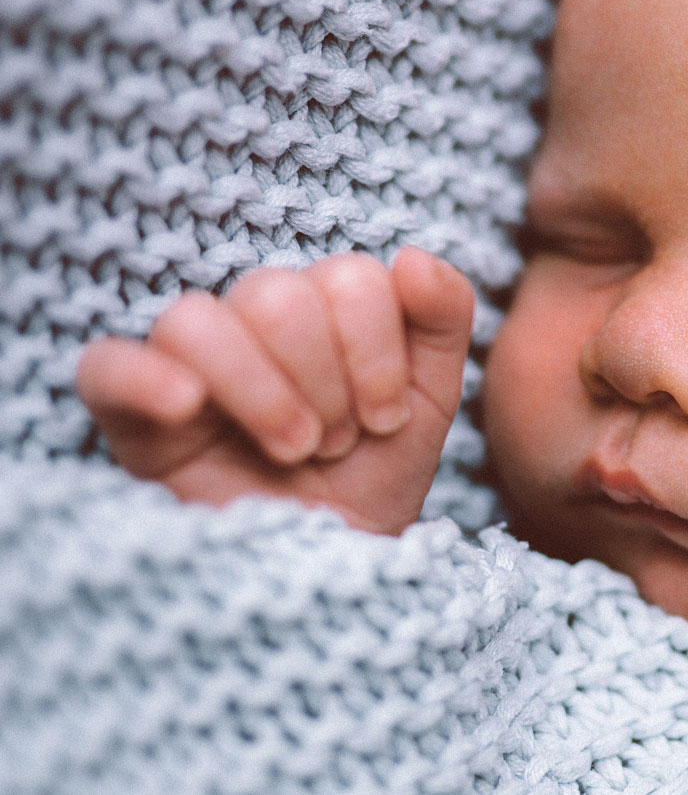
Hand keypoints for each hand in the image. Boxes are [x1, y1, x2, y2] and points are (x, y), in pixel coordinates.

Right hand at [76, 248, 475, 534]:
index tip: (384, 420)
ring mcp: (184, 367)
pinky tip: (189, 408)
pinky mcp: (130, 420)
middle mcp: (248, 325)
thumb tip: (414, 257)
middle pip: (276, 294)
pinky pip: (106, 367)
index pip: (347, 277)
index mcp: (318, 311)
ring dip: (262, 391)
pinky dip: (147, 378)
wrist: (328, 569)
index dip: (376, 350)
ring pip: (196, 319)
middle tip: (334, 444)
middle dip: (325, 381)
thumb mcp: (428, 403)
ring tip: (292, 451)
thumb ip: (443, 319)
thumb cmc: (369, 479)